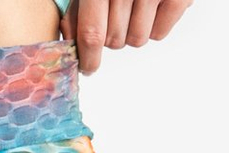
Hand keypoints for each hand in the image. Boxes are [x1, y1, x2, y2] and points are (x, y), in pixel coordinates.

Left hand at [60, 0, 193, 74]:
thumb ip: (75, 13)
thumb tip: (70, 45)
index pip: (92, 33)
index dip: (88, 58)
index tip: (88, 68)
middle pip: (114, 40)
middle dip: (112, 37)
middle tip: (119, 15)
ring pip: (136, 40)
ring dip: (133, 31)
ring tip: (137, 7)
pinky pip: (159, 33)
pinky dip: (156, 26)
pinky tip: (154, 6)